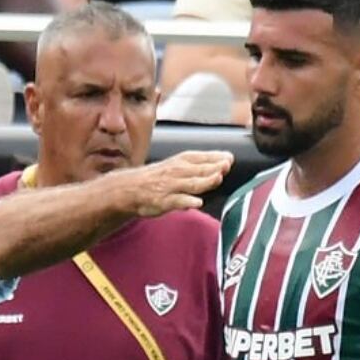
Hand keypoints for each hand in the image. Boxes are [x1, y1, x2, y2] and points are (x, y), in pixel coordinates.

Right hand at [112, 151, 232, 217]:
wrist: (130, 189)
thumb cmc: (158, 178)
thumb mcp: (178, 165)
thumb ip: (201, 166)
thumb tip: (227, 162)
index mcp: (182, 161)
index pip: (202, 157)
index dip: (216, 157)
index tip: (230, 158)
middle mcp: (178, 171)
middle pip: (200, 169)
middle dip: (214, 167)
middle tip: (227, 166)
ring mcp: (171, 187)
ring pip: (191, 183)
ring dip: (205, 180)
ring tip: (217, 178)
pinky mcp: (164, 201)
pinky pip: (177, 201)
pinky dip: (187, 202)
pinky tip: (197, 203)